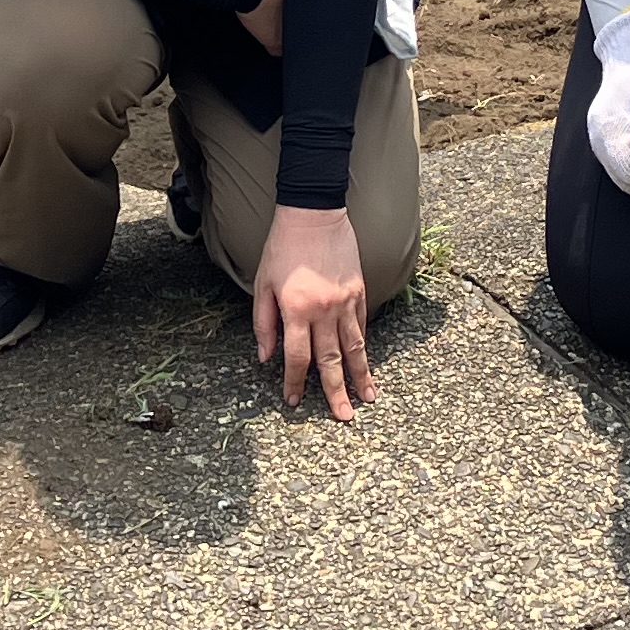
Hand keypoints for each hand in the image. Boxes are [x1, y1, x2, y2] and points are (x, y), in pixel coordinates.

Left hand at [253, 204, 376, 420]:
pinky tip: (366, 361)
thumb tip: (266, 357)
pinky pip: (362, 324)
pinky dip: (363, 344)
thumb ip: (264, 323)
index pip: (296, 357)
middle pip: (331, 361)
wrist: (314, 212)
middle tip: (344, 417)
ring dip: (360, 375)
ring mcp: (345, 301)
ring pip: (354, 347)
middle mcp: (324, 310)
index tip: (293, 401)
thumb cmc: (282, 247)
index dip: (294, 382)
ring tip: (368, 397)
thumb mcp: (262, 284)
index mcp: (296, 310)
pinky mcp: (359, 290)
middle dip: (336, 392)